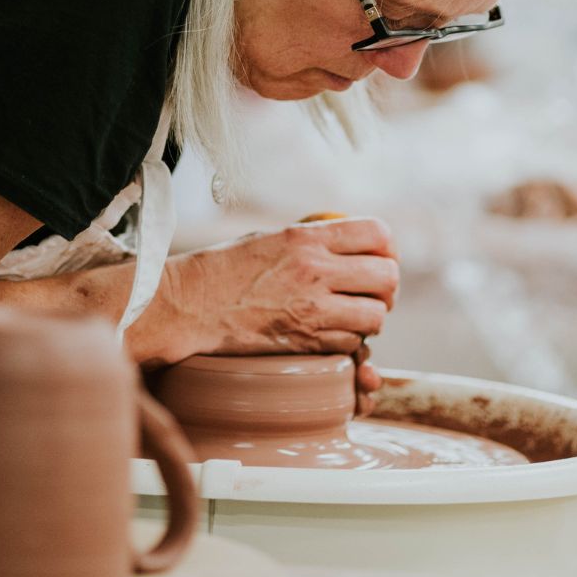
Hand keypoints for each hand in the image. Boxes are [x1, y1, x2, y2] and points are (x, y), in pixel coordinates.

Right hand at [130, 217, 398, 366]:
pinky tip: (331, 335)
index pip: (377, 233)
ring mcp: (312, 308)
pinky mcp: (306, 341)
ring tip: (352, 317)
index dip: (388, 248)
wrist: (189, 306)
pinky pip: (352, 343)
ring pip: (376, 315)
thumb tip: (352, 246)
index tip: (381, 258)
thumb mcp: (270, 238)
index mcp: (307, 237)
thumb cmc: (225, 270)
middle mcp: (314, 269)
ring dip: (370, 319)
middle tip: (372, 294)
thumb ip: (313, 241)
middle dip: (386, 288)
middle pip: (387, 276)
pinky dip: (349, 342)